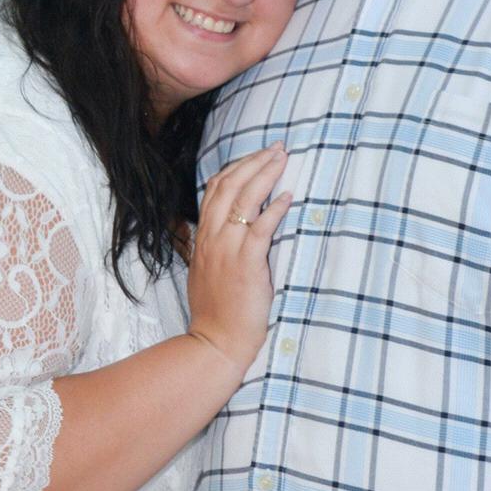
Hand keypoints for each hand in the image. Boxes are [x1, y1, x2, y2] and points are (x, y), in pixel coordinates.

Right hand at [185, 145, 289, 377]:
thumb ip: (215, 248)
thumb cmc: (216, 312)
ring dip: (264, 175)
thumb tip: (231, 230)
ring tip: (282, 159)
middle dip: (254, 162)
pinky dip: (273, 210)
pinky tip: (287, 196)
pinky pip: (259, 229)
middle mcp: (212, 239)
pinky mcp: (245, 265)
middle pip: (229, 186)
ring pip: (242, 200)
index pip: (215, 190)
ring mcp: (227, 250)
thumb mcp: (207, 272)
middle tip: (276, 148)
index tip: (257, 156)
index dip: (236, 167)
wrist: (215, 342)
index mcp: (203, 238)